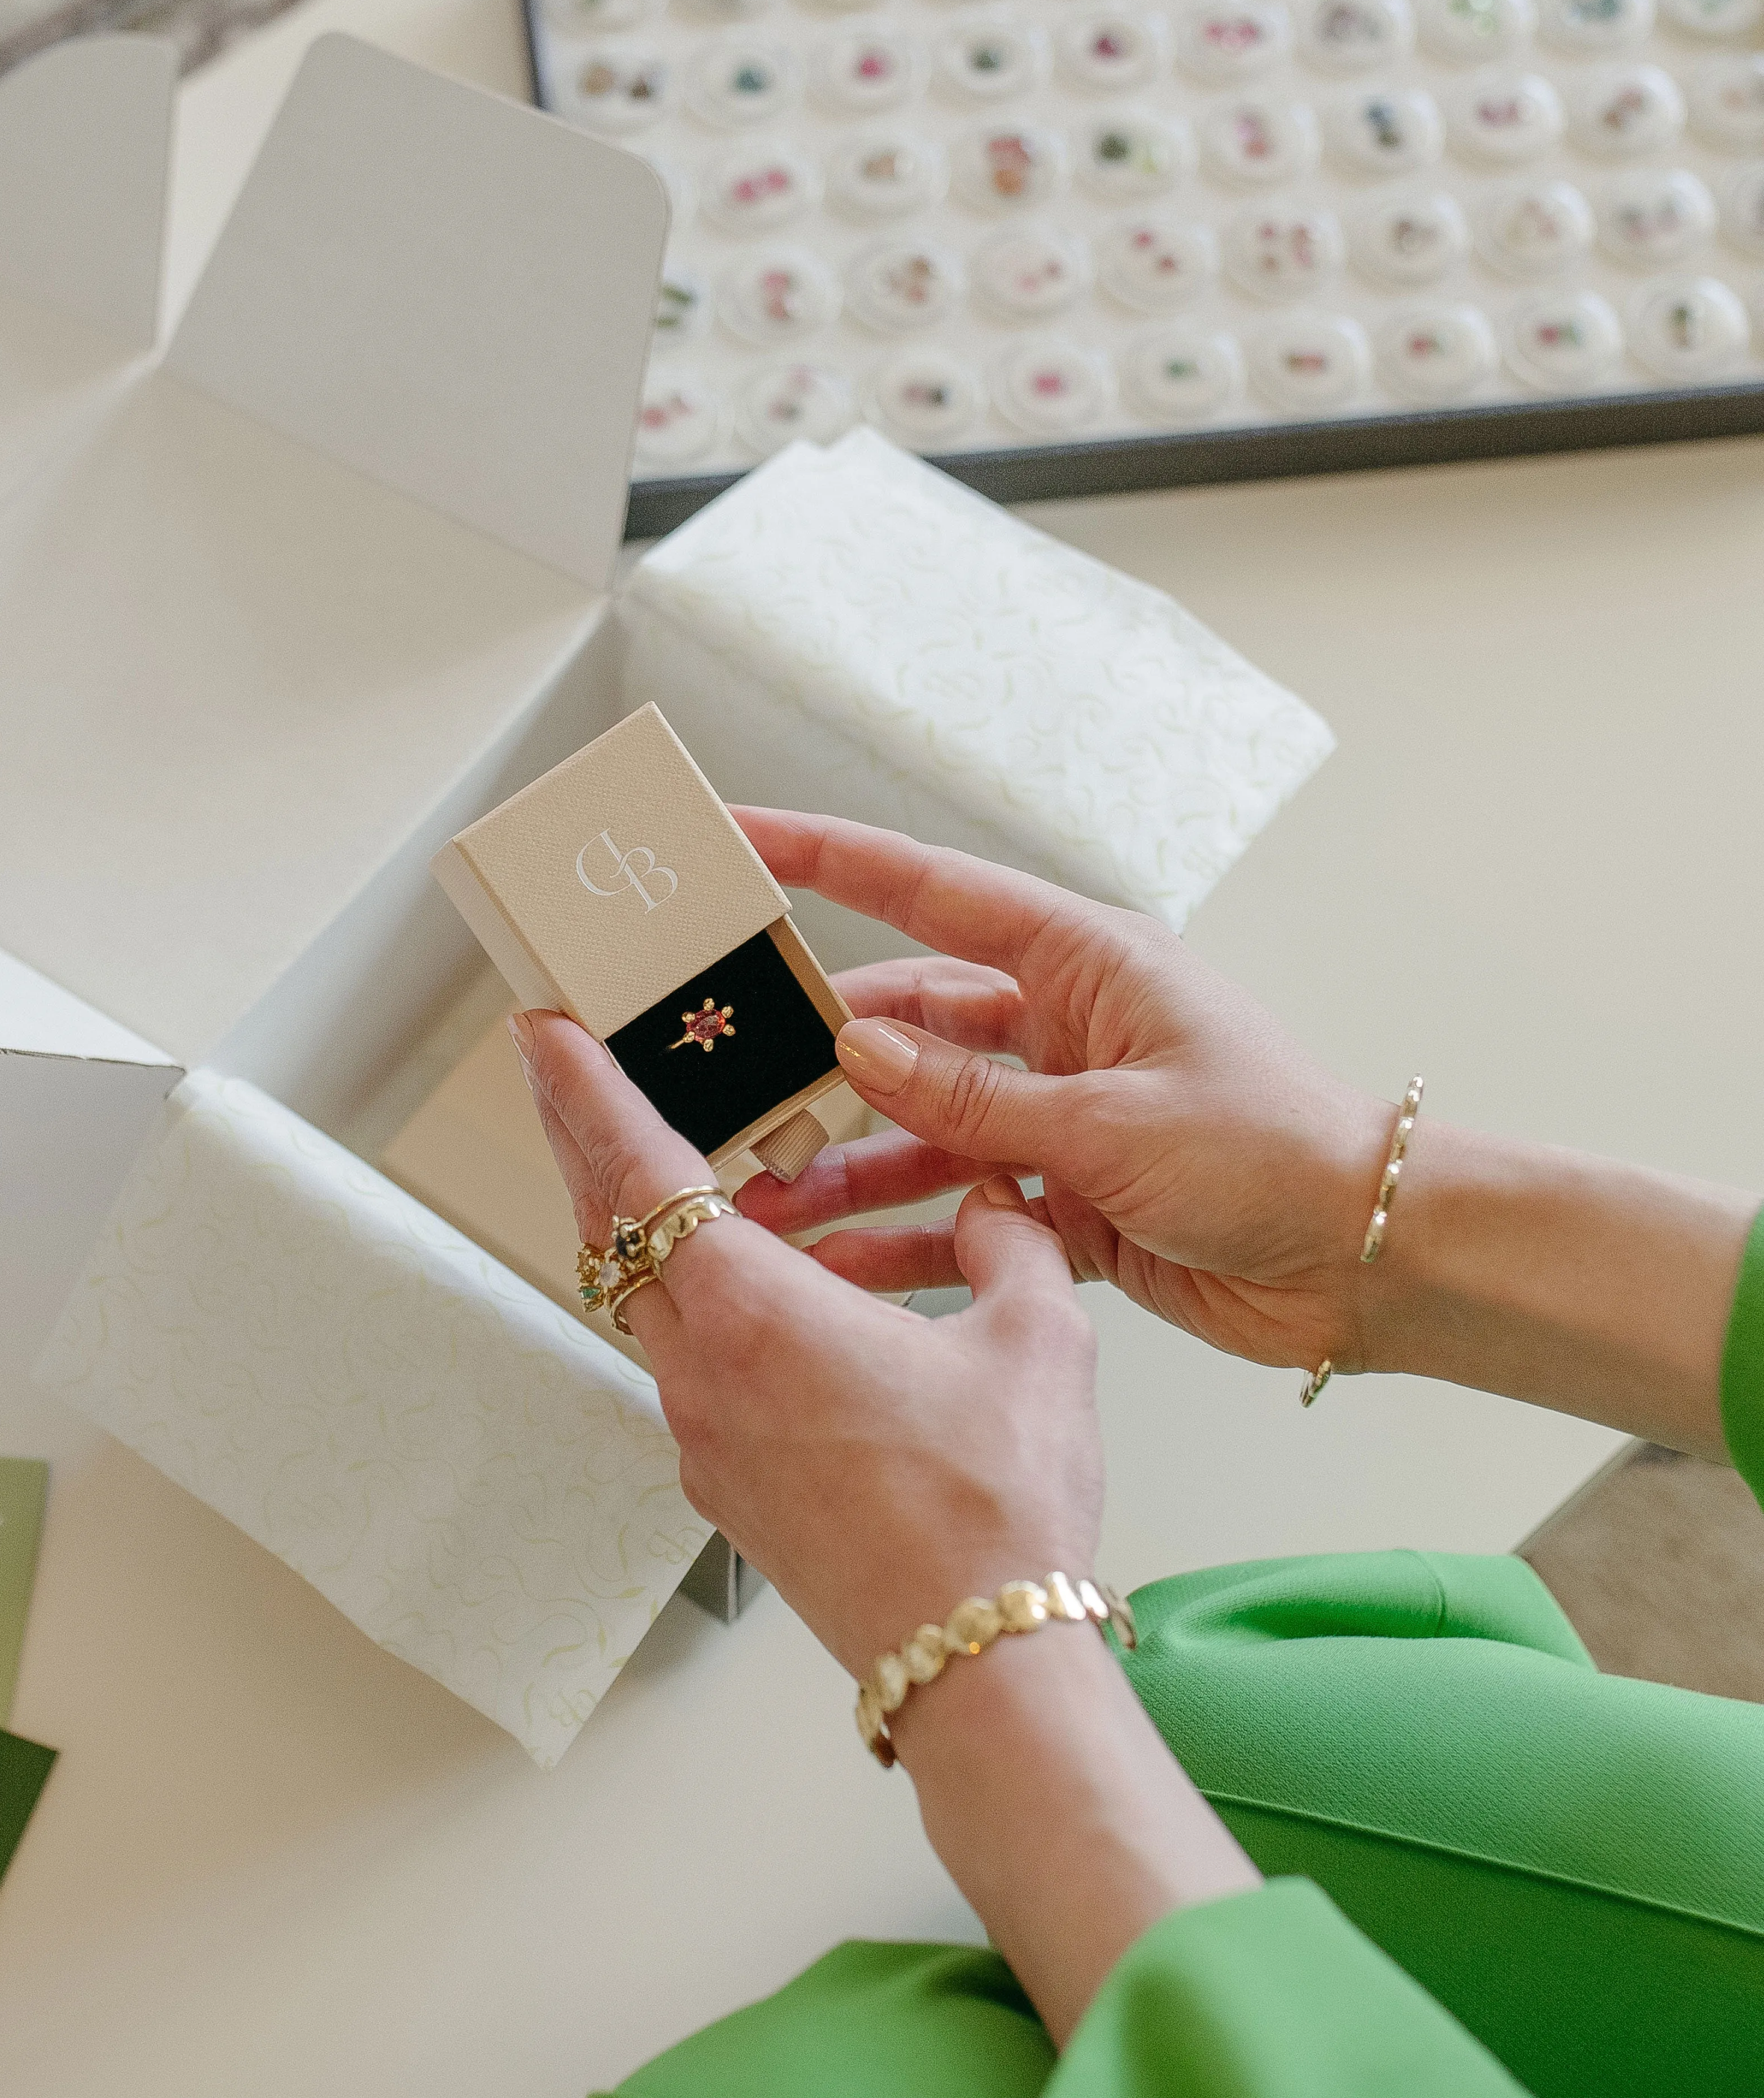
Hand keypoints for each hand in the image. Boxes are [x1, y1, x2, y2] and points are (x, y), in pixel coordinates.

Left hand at [507, 1008, 1102, 1678]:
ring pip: (645, 1302)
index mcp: (753, 1314)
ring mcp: (702, 1436)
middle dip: (587, 1141)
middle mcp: (702, 1372)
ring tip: (679, 1170)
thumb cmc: (996, 1508)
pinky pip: (688, 1366)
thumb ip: (1007, 1246)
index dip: (586, 1092)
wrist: (974, 1661)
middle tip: (570, 1073)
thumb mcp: (1034, 1341)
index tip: (544, 1034)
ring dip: (647, 1228)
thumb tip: (997, 1209)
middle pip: (612, 1231)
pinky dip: (700, 1307)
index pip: (637, 1172)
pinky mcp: (724, 1484)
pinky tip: (763, 1296)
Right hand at [732, 807, 1396, 1378]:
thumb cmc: (1273, 1157)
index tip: (738, 836)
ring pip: (921, 1125)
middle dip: (819, 1057)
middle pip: (906, 1023)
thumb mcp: (1112, 1123)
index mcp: (1083, 964)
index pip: (926, 890)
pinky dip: (905, 1233)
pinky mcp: (1063, 1194)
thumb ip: (976, 1097)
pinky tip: (839, 1260)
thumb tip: (859, 1055)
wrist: (1367, 1261)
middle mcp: (1061, 1028)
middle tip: (731, 1080)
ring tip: (769, 1196)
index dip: (825, 858)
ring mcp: (1059, 1112)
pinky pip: (958, 1206)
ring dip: (849, 1161)